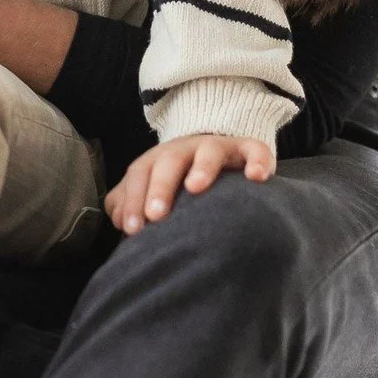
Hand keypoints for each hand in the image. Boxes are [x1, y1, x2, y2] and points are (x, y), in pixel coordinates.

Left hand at [105, 134, 275, 233]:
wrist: (219, 158)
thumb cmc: (179, 185)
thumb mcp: (152, 190)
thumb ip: (130, 203)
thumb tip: (121, 220)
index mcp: (158, 160)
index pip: (140, 174)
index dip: (133, 199)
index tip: (132, 229)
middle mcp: (186, 150)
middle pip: (169, 161)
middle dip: (160, 186)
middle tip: (156, 215)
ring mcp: (218, 147)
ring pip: (209, 151)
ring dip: (201, 167)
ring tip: (195, 188)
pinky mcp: (248, 150)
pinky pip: (256, 150)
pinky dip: (257, 161)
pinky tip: (257, 178)